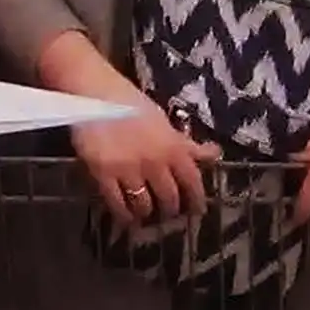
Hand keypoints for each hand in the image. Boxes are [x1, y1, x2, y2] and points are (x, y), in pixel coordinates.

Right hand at [71, 102, 216, 230]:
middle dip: (169, 210)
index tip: (196, 211)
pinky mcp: (104, 174)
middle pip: (169, 199)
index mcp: (173, 147)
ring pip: (144, 205)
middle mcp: (155, 162)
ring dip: (146, 213)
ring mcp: (129, 169)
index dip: (196, 201)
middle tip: (166, 213)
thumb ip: (186, 144)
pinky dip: (123, 214)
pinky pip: (117, 204)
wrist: (95, 93)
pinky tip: (124, 216)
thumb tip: (213, 154)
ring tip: (144, 214)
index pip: (192, 182)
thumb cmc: (131, 103)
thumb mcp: (164, 122)